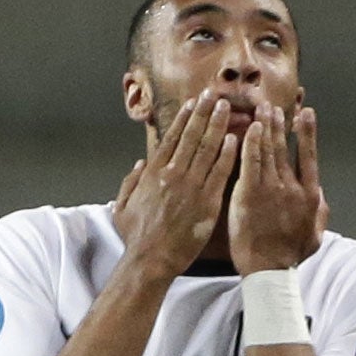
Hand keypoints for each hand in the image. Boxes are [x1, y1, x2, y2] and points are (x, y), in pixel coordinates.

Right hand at [113, 90, 238, 280]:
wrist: (150, 260)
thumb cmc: (136, 239)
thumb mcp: (122, 208)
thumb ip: (130, 182)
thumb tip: (139, 163)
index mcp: (152, 173)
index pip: (171, 138)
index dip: (183, 118)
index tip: (191, 103)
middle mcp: (172, 173)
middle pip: (191, 136)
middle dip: (202, 113)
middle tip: (212, 95)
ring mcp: (191, 186)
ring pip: (207, 148)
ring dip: (217, 125)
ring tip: (225, 108)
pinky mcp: (207, 201)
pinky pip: (219, 171)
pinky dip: (226, 153)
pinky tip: (234, 138)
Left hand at [229, 104, 325, 274]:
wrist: (268, 270)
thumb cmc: (290, 257)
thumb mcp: (315, 236)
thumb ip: (320, 213)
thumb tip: (320, 195)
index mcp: (309, 196)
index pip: (309, 157)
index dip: (308, 133)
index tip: (306, 113)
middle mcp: (291, 188)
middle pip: (285, 149)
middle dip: (280, 124)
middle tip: (275, 106)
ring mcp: (270, 189)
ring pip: (268, 151)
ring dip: (265, 127)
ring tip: (262, 109)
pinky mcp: (249, 195)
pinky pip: (250, 162)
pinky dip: (250, 143)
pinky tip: (249, 128)